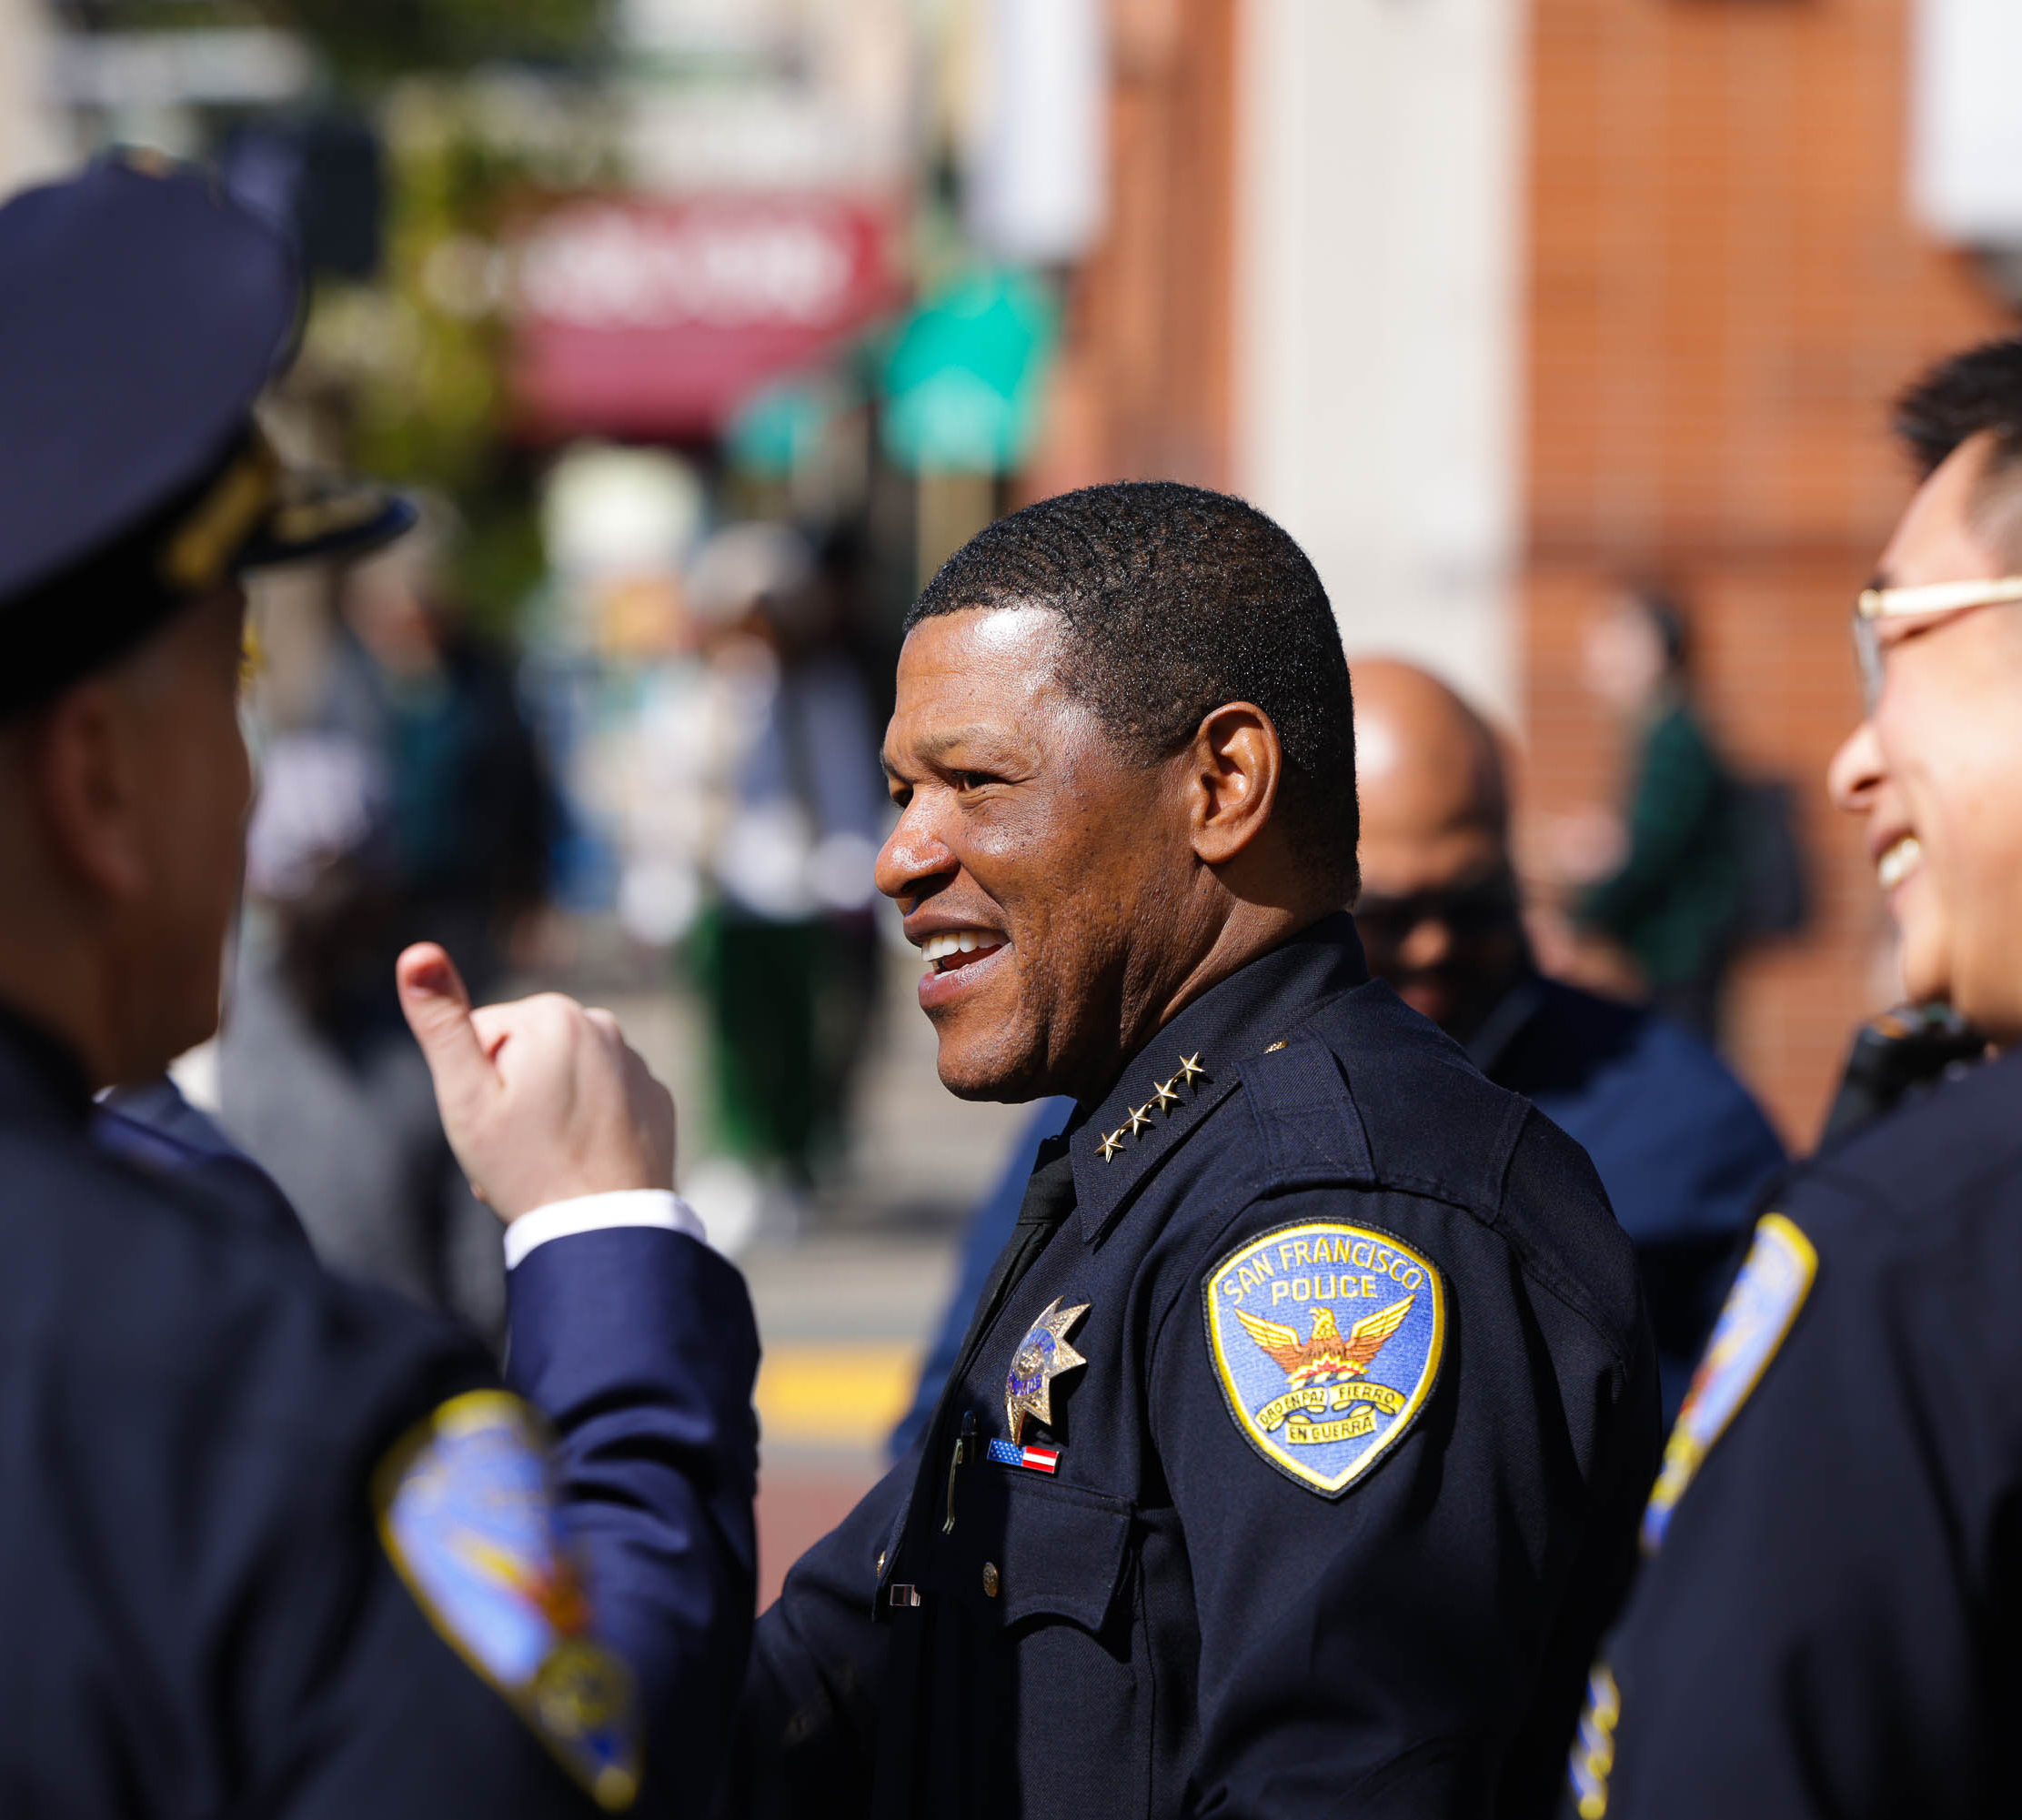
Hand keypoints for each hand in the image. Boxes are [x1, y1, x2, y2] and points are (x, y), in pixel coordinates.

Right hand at [396, 942, 676, 1222]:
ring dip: (547, 1111)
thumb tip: (417, 951)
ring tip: (547, 1158)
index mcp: (553, 1014)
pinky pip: (602, 1100)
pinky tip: (581, 1161)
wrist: (606, 1229)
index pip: (483, 1037)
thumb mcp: (466, 1097)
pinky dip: (586, 1124)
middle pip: (525, 1054)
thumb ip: (441, 1024)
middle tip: (515, 1147)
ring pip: (563, 1078)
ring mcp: (635, 1061)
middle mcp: (602, 1024)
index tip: (493, 1123)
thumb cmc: (527, 1165)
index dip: (476, 1085)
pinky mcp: (655, 1097)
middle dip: (511, 1095)